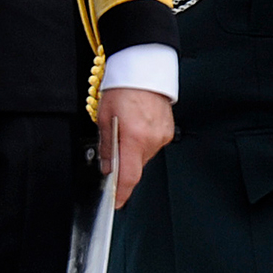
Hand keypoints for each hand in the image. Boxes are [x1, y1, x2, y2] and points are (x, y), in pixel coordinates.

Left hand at [98, 87, 173, 208]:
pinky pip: (152, 145)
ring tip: (126, 128)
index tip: (116, 203)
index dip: (122, 193)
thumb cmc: (123, 88)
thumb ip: (107, 146)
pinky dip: (142, 141)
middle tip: (114, 144)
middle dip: (123, 162)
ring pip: (143, 156)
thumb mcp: (105, 117)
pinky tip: (137, 125)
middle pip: (135, 166)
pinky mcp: (168, 131)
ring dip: (133, 150)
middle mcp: (152, 139)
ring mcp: (162, 136)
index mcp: (134, 137)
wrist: (144, 69)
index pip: (129, 176)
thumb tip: (107, 168)